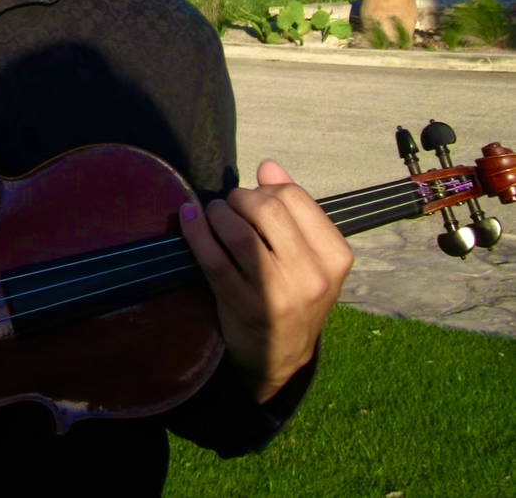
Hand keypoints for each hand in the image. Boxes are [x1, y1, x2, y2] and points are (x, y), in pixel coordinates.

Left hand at [178, 160, 353, 403]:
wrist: (281, 358)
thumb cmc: (294, 293)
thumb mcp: (309, 256)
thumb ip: (294, 208)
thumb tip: (268, 166)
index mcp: (335, 256)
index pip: (294, 197)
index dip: (265, 189)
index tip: (253, 198)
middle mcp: (312, 275)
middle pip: (266, 209)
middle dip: (239, 198)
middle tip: (229, 205)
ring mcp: (278, 294)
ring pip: (238, 231)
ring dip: (216, 212)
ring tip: (211, 214)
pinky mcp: (244, 306)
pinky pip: (213, 258)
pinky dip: (195, 232)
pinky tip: (189, 220)